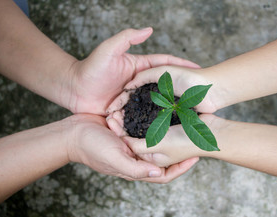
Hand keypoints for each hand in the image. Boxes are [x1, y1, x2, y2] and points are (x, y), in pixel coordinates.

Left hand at [64, 28, 199, 114]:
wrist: (74, 90)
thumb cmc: (90, 68)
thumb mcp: (108, 50)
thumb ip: (126, 39)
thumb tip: (149, 29)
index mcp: (140, 67)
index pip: (166, 64)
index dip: (182, 66)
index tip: (199, 70)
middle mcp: (141, 83)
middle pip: (166, 84)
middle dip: (183, 88)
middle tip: (202, 94)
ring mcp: (136, 98)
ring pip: (158, 101)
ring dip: (173, 106)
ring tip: (192, 112)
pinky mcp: (130, 112)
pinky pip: (145, 115)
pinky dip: (157, 119)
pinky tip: (170, 125)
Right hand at [67, 114, 198, 182]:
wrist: (73, 133)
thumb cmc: (91, 149)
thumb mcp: (114, 160)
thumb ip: (136, 169)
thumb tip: (159, 174)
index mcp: (136, 167)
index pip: (164, 174)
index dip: (181, 168)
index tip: (195, 157)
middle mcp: (137, 157)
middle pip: (164, 157)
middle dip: (179, 150)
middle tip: (194, 138)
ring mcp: (133, 144)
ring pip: (158, 142)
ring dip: (170, 135)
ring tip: (185, 125)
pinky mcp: (129, 131)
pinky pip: (146, 129)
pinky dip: (156, 124)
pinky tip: (166, 114)